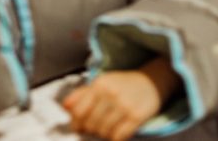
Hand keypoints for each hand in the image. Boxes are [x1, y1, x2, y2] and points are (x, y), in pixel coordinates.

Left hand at [62, 57, 179, 140]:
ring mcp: (124, 105)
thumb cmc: (123, 84)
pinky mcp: (137, 116)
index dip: (76, 123)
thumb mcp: (102, 83)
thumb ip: (82, 94)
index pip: (79, 111)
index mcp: (100, 84)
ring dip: (103, 134)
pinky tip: (117, 133)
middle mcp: (111, 94)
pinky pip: (119, 136)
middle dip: (90, 129)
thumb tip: (65, 106)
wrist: (152, 81)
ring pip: (103, 131)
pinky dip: (115, 138)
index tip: (78, 126)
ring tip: (107, 128)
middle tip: (95, 128)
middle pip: (90, 123)